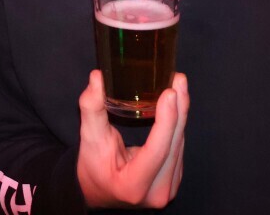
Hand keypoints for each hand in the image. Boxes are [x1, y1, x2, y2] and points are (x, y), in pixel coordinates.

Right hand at [77, 70, 187, 208]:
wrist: (98, 192)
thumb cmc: (92, 167)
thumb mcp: (89, 139)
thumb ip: (92, 108)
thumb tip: (97, 77)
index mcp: (133, 186)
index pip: (157, 150)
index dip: (167, 120)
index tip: (170, 92)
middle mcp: (157, 192)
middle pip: (174, 145)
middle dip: (179, 110)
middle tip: (178, 79)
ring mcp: (168, 189)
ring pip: (179, 145)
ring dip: (181, 114)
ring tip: (178, 86)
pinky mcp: (173, 180)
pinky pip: (179, 148)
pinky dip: (177, 125)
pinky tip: (176, 105)